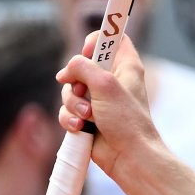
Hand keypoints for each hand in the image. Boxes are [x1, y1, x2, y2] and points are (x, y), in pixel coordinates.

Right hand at [57, 32, 158, 176]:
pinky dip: (70, 118)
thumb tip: (66, 71)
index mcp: (126, 66)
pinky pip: (68, 110)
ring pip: (70, 90)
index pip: (113, 38)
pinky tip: (80, 127)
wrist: (128, 156)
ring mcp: (98, 99)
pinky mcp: (87, 117)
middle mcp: (112, 80)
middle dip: (75, 81)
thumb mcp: (105, 85)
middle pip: (82, 65)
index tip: (87, 52)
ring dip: (73, 104)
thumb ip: (83, 67)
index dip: (97, 40)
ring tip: (87, 116)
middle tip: (83, 91)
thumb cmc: (126, 120)